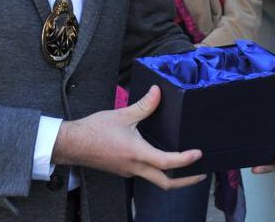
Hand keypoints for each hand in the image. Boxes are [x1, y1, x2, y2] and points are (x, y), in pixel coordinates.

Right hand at [52, 85, 205, 189]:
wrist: (72, 144)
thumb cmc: (95, 131)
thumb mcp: (122, 115)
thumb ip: (144, 105)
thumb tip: (157, 91)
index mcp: (137, 154)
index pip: (167, 162)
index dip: (185, 160)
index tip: (199, 155)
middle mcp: (135, 168)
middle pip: (165, 184)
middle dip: (186, 181)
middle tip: (202, 173)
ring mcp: (129, 171)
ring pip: (156, 180)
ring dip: (173, 178)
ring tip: (187, 168)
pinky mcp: (124, 170)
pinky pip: (146, 174)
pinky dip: (158, 170)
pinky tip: (162, 158)